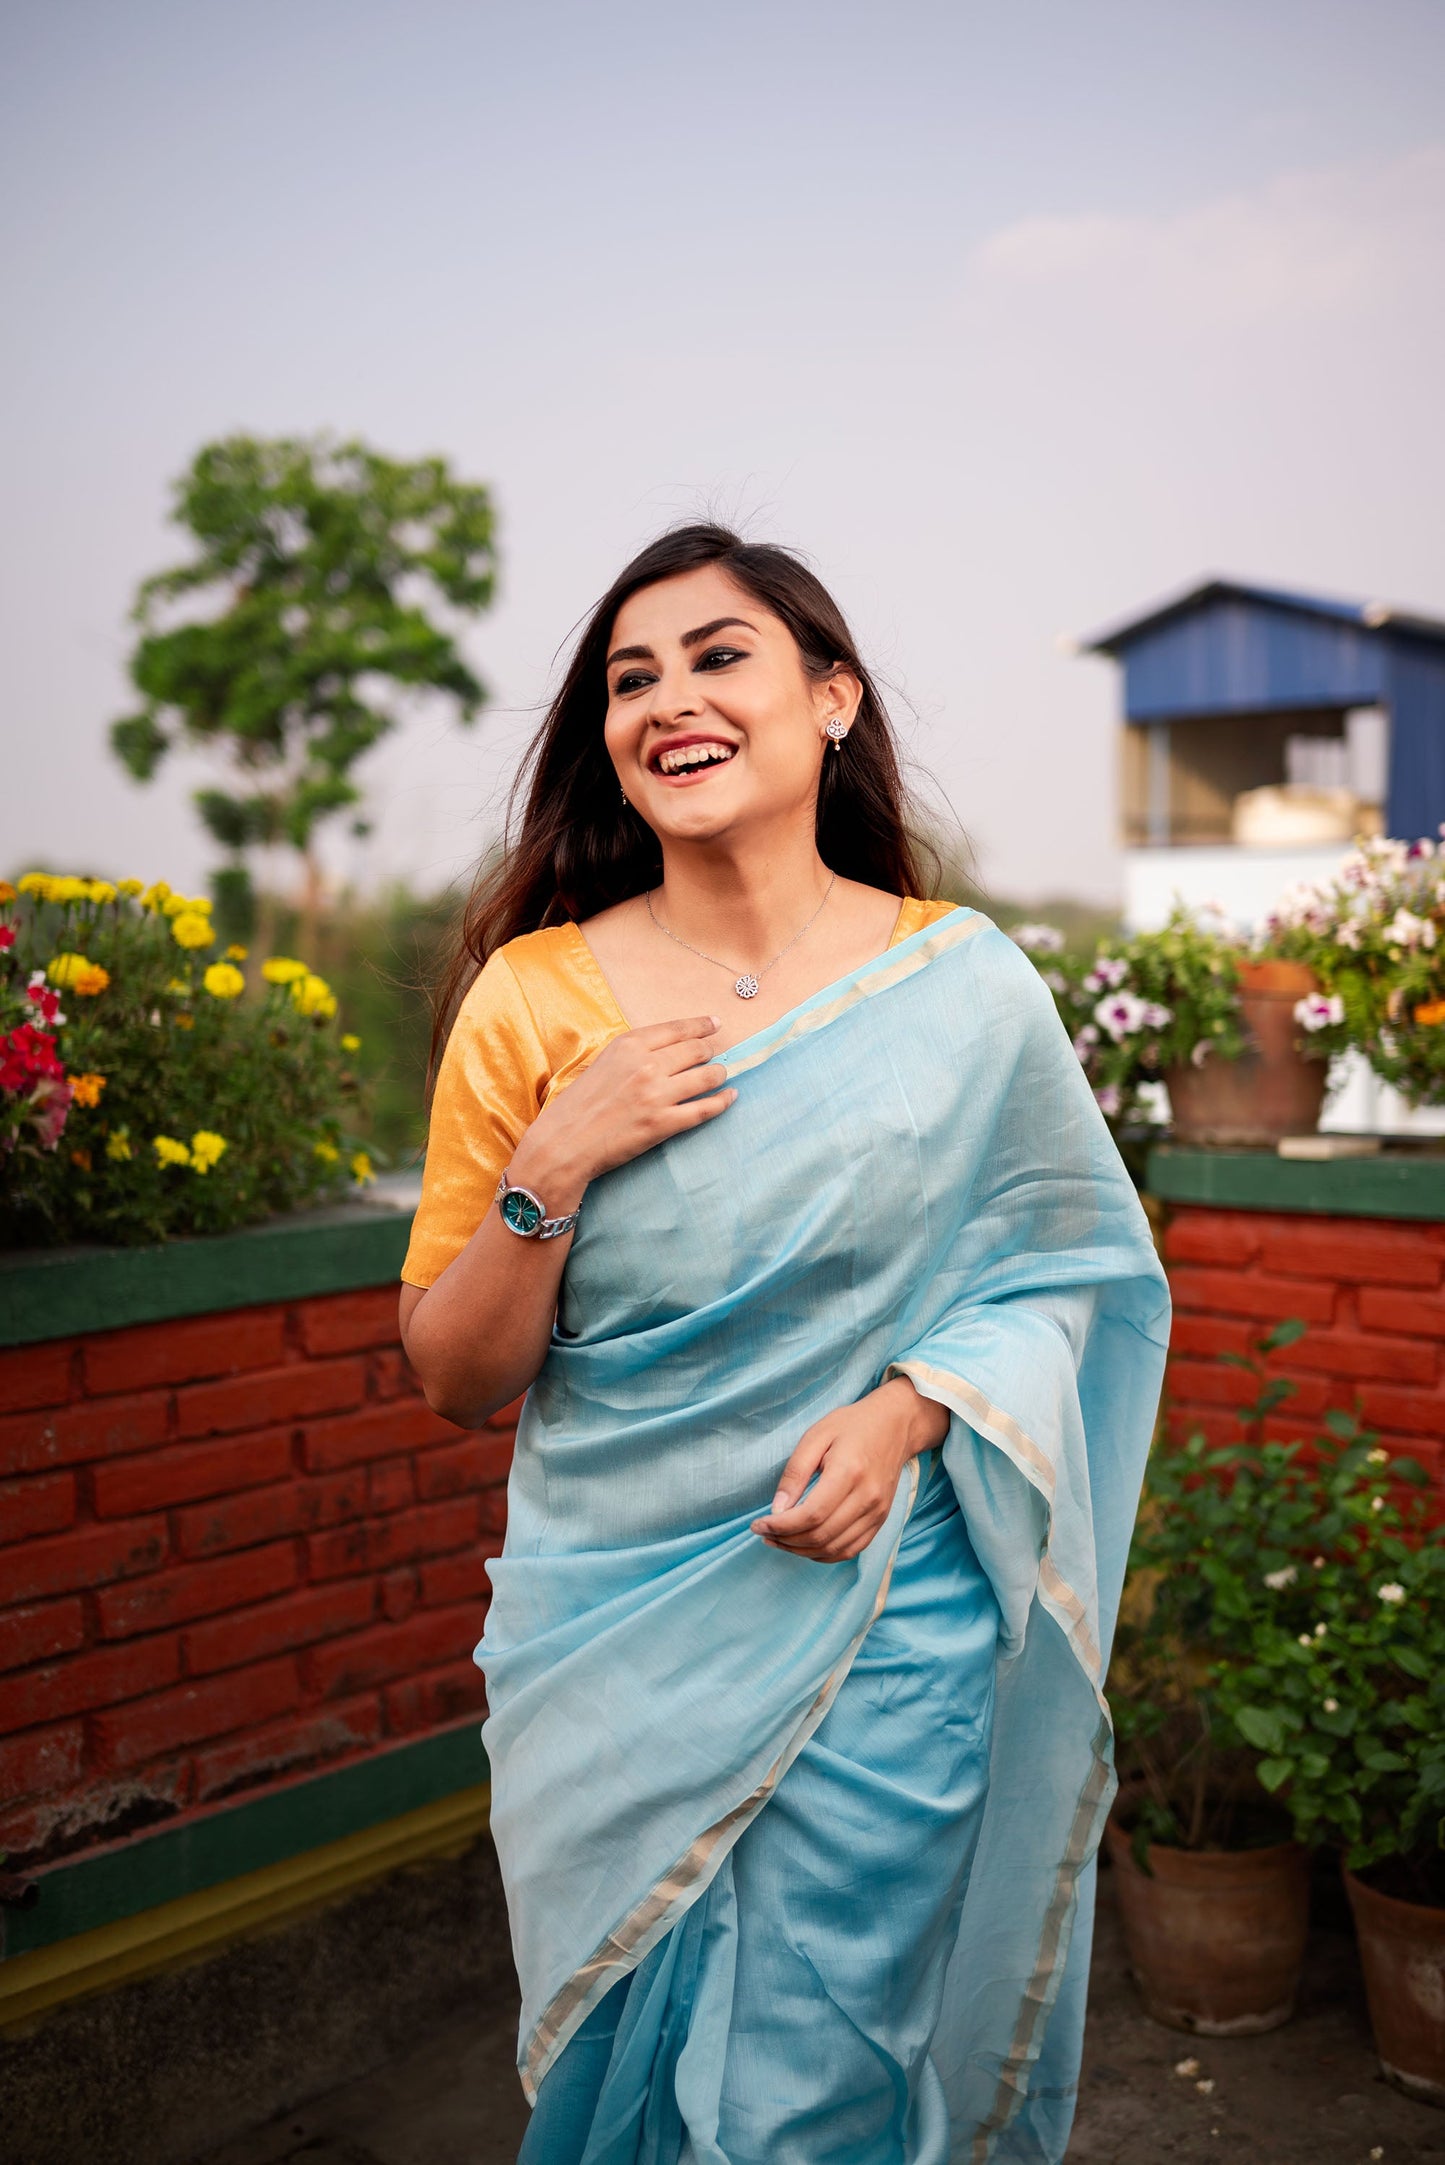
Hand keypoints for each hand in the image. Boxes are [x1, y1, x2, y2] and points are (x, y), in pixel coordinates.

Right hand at [510, 1014, 734, 1202]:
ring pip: (707, 1076)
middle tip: (715, 1055)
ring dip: (720, 1073)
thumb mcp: (601, 1064)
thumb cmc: (575, 1106)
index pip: (677, 1029)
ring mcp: (657, 1095)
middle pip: (696, 1050)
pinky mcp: (663, 1124)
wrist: (562, 1144)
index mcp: (628, 1046)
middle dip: (710, 1051)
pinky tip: (731, 1096)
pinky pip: (705, 1109)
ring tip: (722, 1075)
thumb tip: (666, 1050)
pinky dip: (723, 1101)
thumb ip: (632, 1054)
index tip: (715, 1024)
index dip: (701, 1025)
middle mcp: (646, 1065)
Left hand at [751, 1377, 949, 1562]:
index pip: (811, 1514)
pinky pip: (850, 1550)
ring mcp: (877, 1512)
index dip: (780, 1526)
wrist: (895, 1425)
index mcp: (849, 1472)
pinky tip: (804, 1545)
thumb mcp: (816, 1435)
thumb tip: (778, 1510)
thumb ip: (796, 1473)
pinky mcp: (881, 1520)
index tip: (758, 1525)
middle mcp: (867, 1497)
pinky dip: (824, 1554)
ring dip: (801, 1551)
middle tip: (763, 1534)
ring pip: (834, 1548)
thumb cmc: (853, 1425)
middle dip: (786, 1541)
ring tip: (779, 1541)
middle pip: (821, 1536)